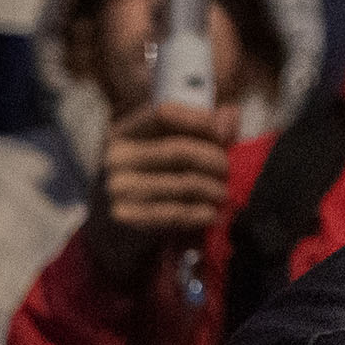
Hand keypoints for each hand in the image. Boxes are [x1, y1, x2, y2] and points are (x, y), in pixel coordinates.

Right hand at [81, 101, 238, 286]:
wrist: (113, 231)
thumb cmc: (152, 177)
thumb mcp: (170, 145)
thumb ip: (204, 127)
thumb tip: (230, 116)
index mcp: (123, 130)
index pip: (164, 113)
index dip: (201, 121)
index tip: (223, 134)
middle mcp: (115, 156)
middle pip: (180, 150)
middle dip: (215, 160)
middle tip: (227, 170)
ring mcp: (118, 187)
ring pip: (184, 182)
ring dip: (214, 189)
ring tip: (222, 193)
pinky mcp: (126, 216)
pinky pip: (175, 212)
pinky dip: (200, 213)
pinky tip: (211, 213)